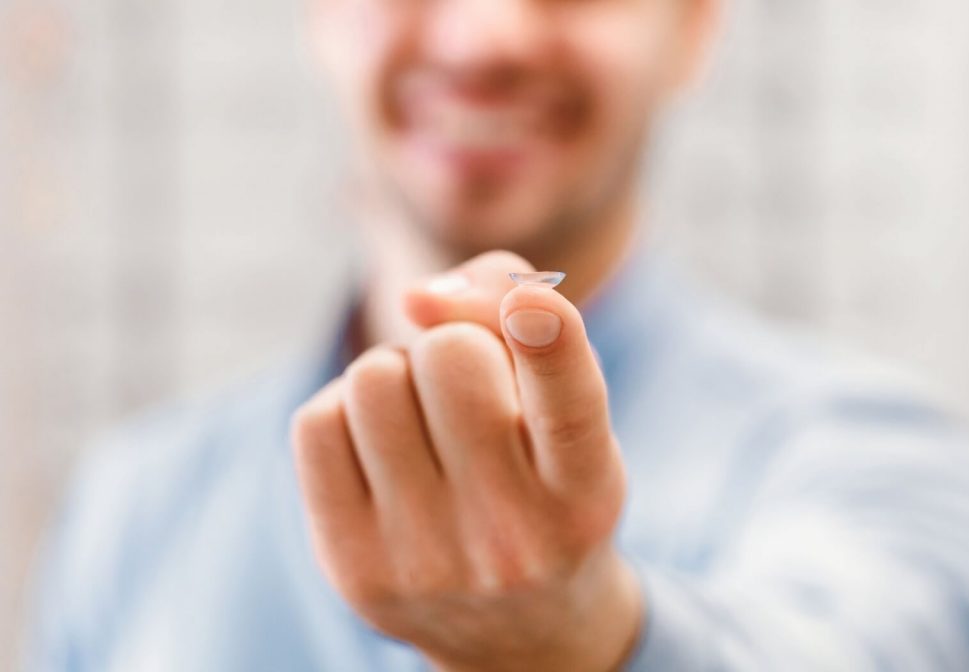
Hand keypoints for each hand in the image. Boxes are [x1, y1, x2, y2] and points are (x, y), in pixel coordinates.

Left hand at [291, 251, 642, 671]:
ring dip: (397, 375)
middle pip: (449, 356)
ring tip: (424, 422)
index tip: (531, 303)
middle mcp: (513, 537)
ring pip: (375, 378)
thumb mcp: (560, 405)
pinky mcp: (353, 567)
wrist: (515, 627)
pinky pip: (318, 422)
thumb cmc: (541, 480)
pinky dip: (346, 414)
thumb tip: (417, 297)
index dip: (548, 339)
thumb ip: (511, 310)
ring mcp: (427, 560)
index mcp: (585, 493)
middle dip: (454, 347)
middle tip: (466, 391)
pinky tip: (380, 451)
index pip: (568, 406)